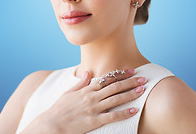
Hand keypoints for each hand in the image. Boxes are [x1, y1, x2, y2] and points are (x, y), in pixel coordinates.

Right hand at [21, 69, 146, 133]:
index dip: (120, 74)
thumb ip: (80, 83)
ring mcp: (94, 108)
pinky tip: (134, 110)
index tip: (131, 71)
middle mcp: (92, 97)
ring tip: (142, 90)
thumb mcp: (68, 93)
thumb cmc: (59, 109)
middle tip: (143, 78)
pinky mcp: (95, 121)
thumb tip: (87, 73)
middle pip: (115, 87)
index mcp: (86, 89)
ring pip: (116, 99)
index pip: (107, 79)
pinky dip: (124, 113)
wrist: (52, 124)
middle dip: (130, 82)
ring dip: (130, 94)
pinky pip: (113, 116)